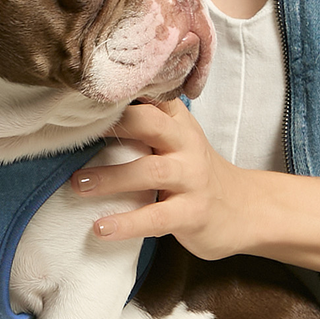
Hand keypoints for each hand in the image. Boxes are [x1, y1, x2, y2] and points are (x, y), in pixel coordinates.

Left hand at [72, 99, 255, 259]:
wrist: (246, 210)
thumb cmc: (194, 172)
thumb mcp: (176, 140)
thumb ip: (144, 124)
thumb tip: (85, 118)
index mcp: (178, 121)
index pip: (150, 95)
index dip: (119, 90)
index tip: (82, 91)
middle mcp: (186, 144)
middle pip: (151, 122)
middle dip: (112, 126)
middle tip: (73, 135)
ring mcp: (192, 178)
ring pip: (150, 171)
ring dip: (110, 178)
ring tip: (77, 185)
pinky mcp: (193, 213)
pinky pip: (156, 217)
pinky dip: (126, 223)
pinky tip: (102, 228)